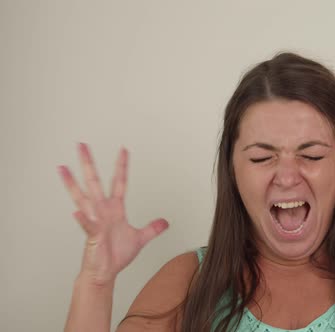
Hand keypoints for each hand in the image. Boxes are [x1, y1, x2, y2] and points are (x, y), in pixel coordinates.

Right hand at [58, 143, 168, 285]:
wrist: (105, 272)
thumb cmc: (116, 255)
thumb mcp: (140, 238)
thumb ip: (152, 229)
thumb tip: (165, 222)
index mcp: (114, 209)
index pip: (118, 182)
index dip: (121, 166)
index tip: (123, 150)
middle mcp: (102, 211)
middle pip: (95, 182)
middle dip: (88, 164)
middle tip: (82, 145)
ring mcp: (95, 221)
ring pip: (83, 198)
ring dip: (73, 184)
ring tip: (63, 169)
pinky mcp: (92, 236)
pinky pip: (88, 225)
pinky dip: (83, 219)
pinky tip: (77, 211)